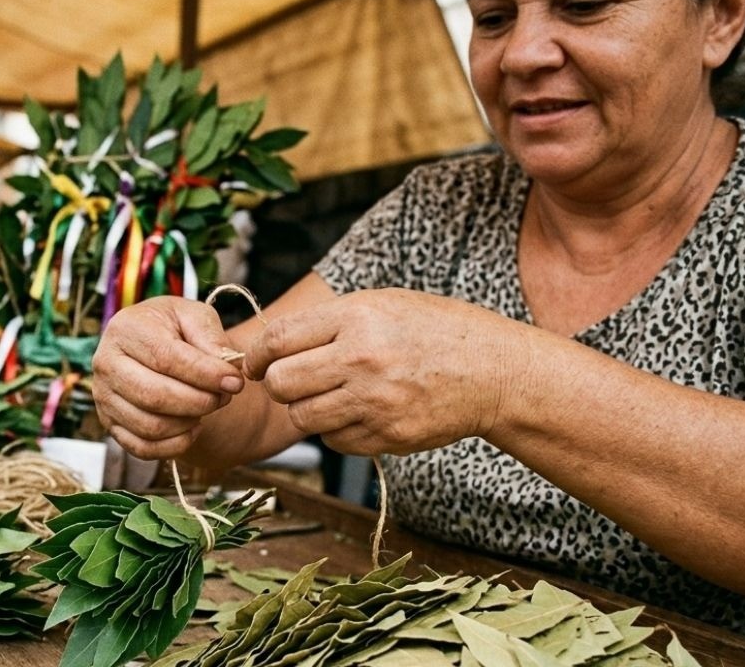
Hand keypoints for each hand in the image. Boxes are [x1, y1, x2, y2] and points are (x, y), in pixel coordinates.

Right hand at [92, 297, 243, 459]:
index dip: (204, 374)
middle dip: (199, 401)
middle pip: (154, 395)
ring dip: (189, 422)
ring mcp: (103, 397)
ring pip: (150, 426)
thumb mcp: (195, 317)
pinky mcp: (110, 424)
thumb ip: (211, 337)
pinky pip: (143, 447)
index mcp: (125, 329)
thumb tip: (227, 367)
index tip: (235, 382)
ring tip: (209, 406)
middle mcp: (106, 363)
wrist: (149, 346)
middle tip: (225, 396)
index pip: (165, 357)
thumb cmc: (174, 330)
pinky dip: (175, 445)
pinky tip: (193, 428)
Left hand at [242, 288, 523, 455]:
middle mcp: (362, 359)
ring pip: (301, 417)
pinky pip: (334, 440)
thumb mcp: (382, 304)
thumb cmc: (434, 330)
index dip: (255, 355)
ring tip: (326, 395)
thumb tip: (271, 345)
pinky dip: (335, 430)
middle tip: (288, 381)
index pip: (278, 339)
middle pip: (280, 383)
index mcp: (357, 318)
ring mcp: (375, 402)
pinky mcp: (387, 436)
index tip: (252, 363)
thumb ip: (328, 322)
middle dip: (275, 384)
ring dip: (304, 409)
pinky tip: (356, 412)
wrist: (492, 371)